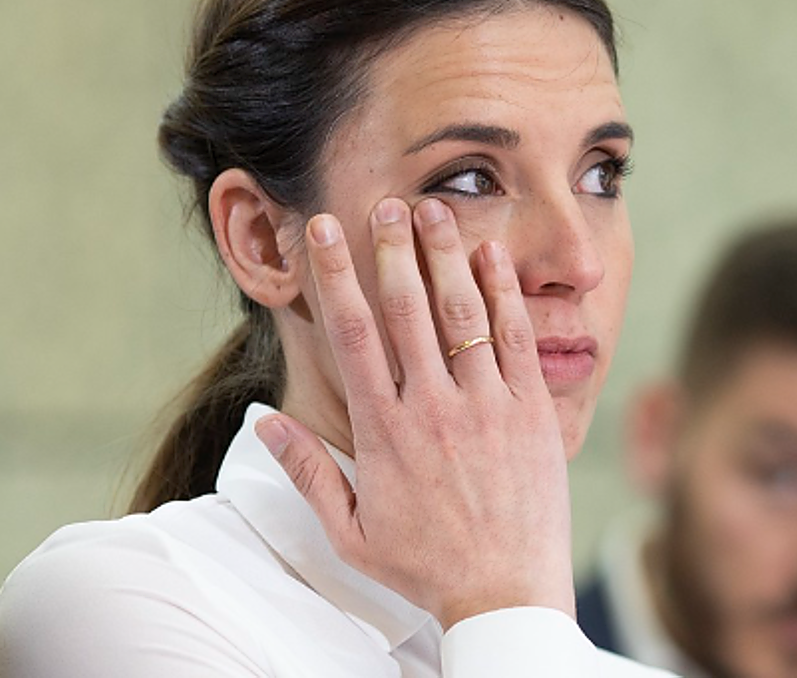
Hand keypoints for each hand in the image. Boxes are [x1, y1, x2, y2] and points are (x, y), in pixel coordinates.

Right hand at [255, 197, 574, 628]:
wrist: (507, 593)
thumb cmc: (426, 566)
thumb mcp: (351, 532)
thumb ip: (307, 473)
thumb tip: (265, 421)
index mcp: (385, 433)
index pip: (353, 337)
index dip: (337, 277)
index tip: (327, 232)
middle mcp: (434, 410)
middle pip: (409, 311)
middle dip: (393, 250)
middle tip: (385, 203)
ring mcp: (487, 407)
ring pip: (463, 315)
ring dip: (447, 257)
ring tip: (435, 210)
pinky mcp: (531, 412)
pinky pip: (517, 340)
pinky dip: (504, 294)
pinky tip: (493, 256)